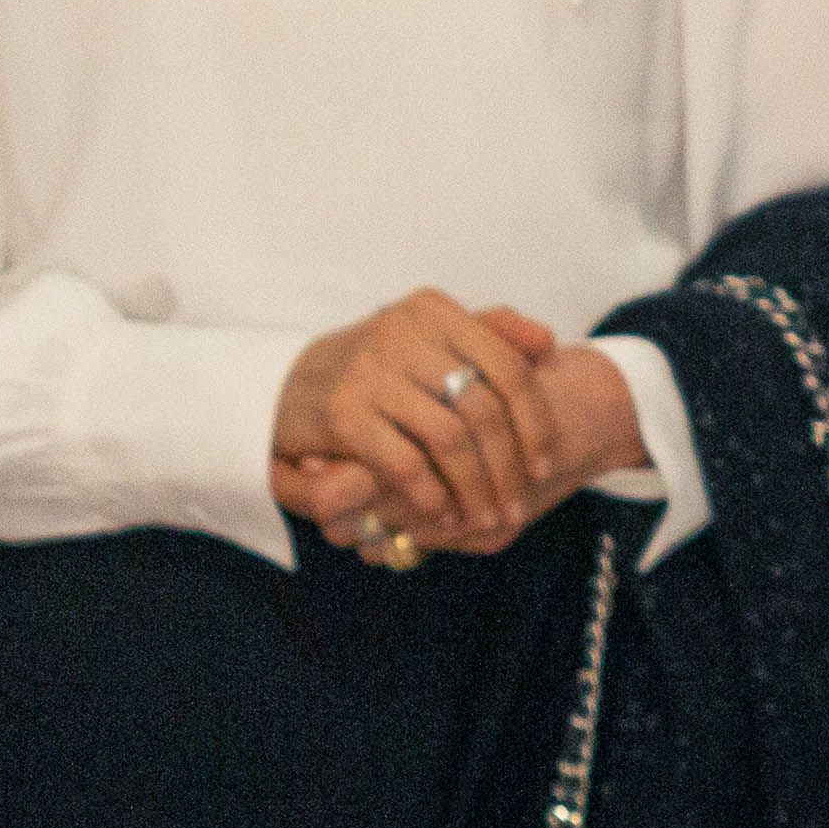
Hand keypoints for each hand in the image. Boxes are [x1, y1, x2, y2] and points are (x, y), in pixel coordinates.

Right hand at [274, 292, 574, 558]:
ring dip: (475, 489)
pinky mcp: (343, 413)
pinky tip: (443, 515)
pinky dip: (433, 496)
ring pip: (450, 440)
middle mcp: (403, 332)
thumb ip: (490, 333)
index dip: (536, 422)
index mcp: (433, 310)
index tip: (545, 466)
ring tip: (485, 517)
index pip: (509, 368)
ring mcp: (370, 371)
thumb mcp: (428, 338)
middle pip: (483, 409)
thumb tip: (547, 342)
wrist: (281, 386)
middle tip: (517, 506)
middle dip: (508, 468)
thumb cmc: (374, 368)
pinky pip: (407, 463)